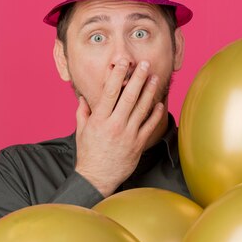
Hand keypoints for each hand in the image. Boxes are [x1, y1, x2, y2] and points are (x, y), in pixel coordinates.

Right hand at [74, 58, 164, 196]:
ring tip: (155, 78)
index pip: (110, 92)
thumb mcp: (81, 132)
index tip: (123, 63)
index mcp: (99, 120)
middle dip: (138, 78)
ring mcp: (128, 135)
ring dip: (150, 92)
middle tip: (145, 64)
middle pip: (129, 97)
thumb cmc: (88, 154)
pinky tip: (159, 103)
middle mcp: (114, 125)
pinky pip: (149, 126)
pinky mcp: (138, 144)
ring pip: (142, 109)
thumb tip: (83, 98)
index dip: (117, 75)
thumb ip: (82, 113)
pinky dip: (155, 114)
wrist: (97, 178)